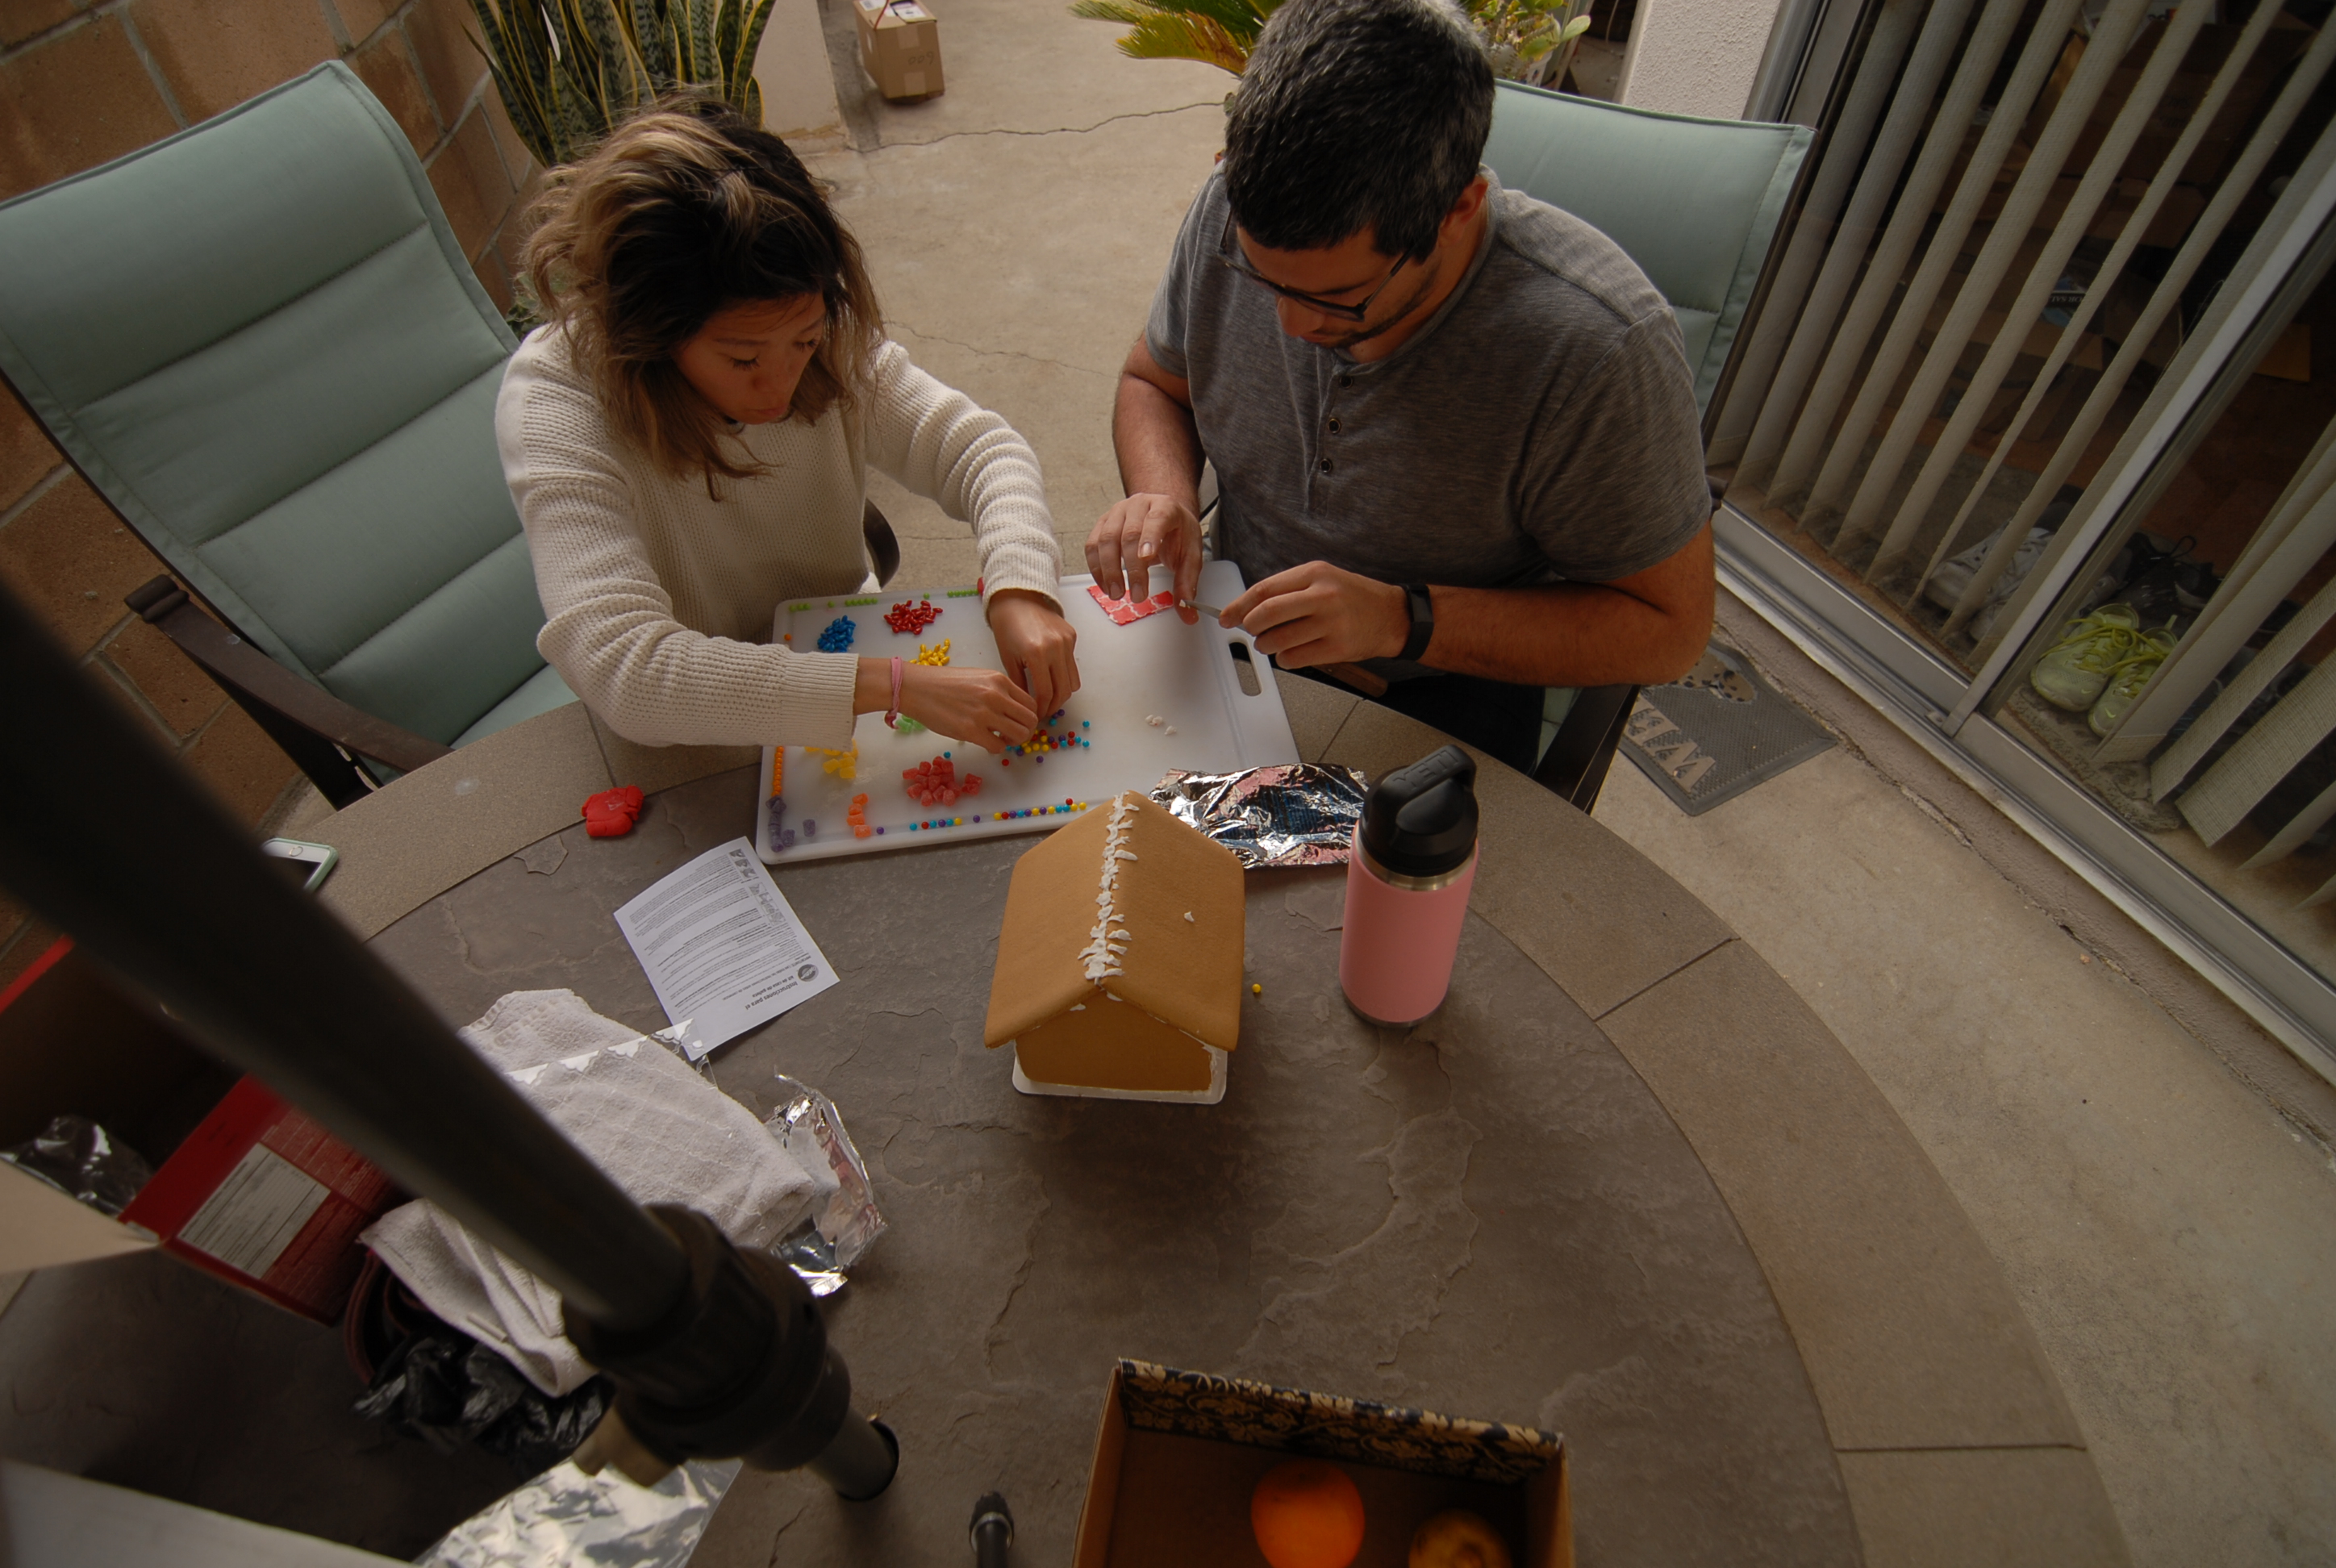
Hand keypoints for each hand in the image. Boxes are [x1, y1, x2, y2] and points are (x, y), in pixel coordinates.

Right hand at [897, 663, 1036, 753]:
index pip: (1031, 703)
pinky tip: (986, 742)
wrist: (916, 687)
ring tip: (1001, 740)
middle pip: (1030, 721)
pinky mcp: (970, 730)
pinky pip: (998, 746)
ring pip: (1019, 735)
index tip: (1020, 723)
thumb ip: (998, 691)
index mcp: (999, 680)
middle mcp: (996, 695)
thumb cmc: (943, 683)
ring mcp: (984, 713)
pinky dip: (996, 748)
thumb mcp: (978, 677)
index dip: (1028, 717)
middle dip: (1026, 732)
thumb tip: (1012, 710)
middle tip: (1014, 735)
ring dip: (1013, 742)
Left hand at [987, 590, 1080, 717]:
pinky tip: (1052, 677)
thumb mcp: (1008, 658)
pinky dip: (1065, 676)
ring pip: (1073, 681)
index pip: (1046, 693)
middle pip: (1063, 691)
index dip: (1042, 709)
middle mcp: (1056, 648)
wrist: (1018, 598)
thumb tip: (1027, 706)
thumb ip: (1020, 684)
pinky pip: (1072, 665)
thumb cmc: (1007, 627)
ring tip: (1050, 698)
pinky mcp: (1072, 637)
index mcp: (1036, 654)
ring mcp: (1067, 642)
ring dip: (1063, 694)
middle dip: (1054, 706)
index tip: (1036, 715)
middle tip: (1045, 711)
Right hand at [1086, 492, 1203, 620]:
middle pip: (1129, 534)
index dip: (1150, 538)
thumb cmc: (1176, 532)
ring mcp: (1117, 512)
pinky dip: (1096, 568)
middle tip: (1136, 594)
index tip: (1146, 558)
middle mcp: (1139, 505)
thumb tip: (1187, 612)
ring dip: (1109, 570)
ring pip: (1106, 539)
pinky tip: (1106, 584)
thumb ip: (1187, 582)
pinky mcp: (1102, 523)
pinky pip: (1092, 545)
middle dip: (1132, 569)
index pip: (1156, 519)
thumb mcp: (1190, 554)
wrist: (1162, 513)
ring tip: (1116, 593)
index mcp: (1165, 507)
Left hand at [1221, 561, 1410, 668]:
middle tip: (1250, 631)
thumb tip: (1248, 609)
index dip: (1239, 606)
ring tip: (1270, 643)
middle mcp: (1323, 596)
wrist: (1393, 616)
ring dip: (1265, 646)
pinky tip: (1291, 653)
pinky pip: (1295, 658)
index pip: (1265, 590)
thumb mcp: (1323, 579)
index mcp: (1315, 573)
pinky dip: (1284, 659)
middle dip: (1249, 626)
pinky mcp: (1338, 648)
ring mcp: (1332, 623)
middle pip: (1267, 614)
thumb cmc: (1354, 597)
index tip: (1225, 616)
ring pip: (1278, 640)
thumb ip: (1289, 590)